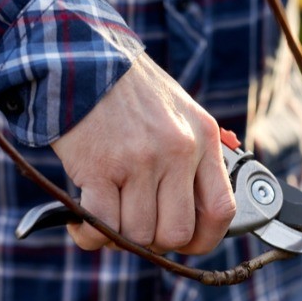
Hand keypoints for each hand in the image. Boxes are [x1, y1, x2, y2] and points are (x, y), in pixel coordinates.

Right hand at [50, 54, 235, 253]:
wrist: (82, 58)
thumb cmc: (128, 90)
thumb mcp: (179, 112)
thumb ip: (193, 156)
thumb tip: (197, 209)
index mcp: (203, 137)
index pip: (221, 210)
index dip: (203, 239)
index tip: (185, 243)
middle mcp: (178, 150)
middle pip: (176, 233)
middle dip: (153, 241)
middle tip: (134, 225)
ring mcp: (141, 159)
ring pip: (136, 235)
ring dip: (116, 235)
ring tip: (105, 213)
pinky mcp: (101, 167)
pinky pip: (100, 227)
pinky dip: (87, 235)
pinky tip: (81, 221)